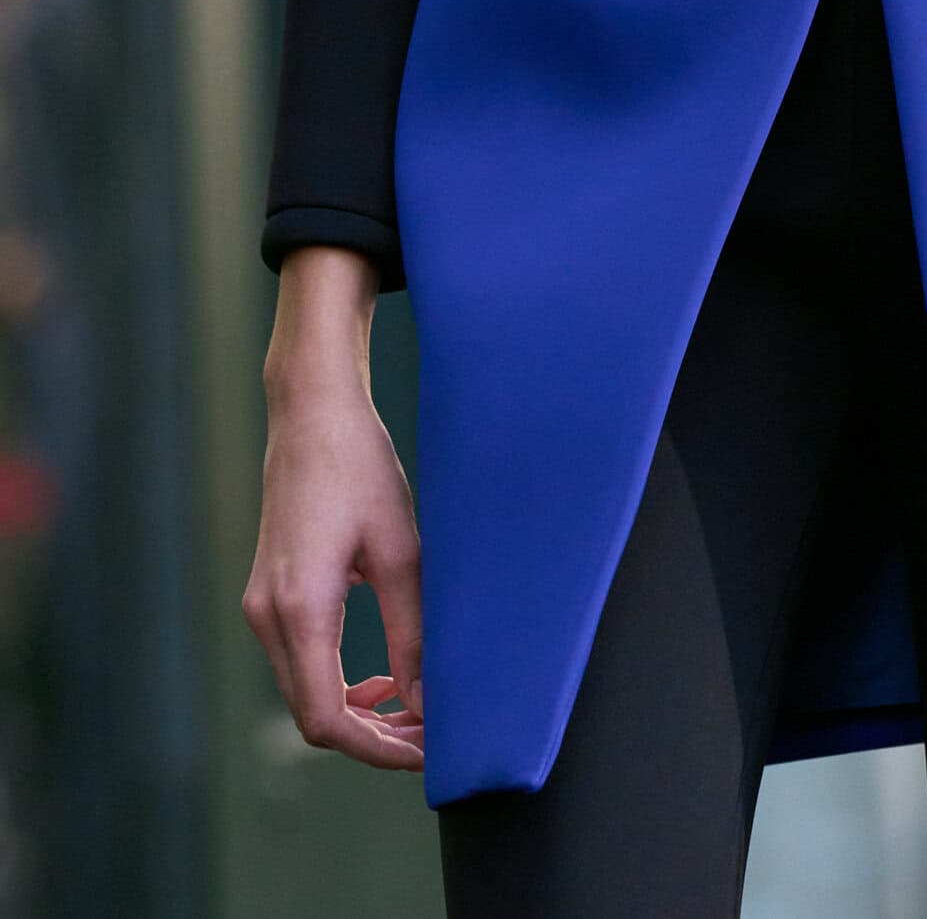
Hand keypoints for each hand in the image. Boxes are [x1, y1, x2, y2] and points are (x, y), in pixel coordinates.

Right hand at [242, 247, 423, 768]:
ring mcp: (260, 604)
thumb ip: (412, 634)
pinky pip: (299, 661)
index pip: (327, 719)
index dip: (377, 748)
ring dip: (357, 712)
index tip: (427, 749)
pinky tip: (382, 677)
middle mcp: (267, 615)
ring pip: (304, 691)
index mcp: (299, 610)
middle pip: (312, 714)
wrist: (313, 412)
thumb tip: (426, 702)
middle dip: (372, 736)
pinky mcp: (268, 592)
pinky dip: (338, 681)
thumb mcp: (401, 551)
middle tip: (430, 735)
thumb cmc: (361, 469)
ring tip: (415, 711)